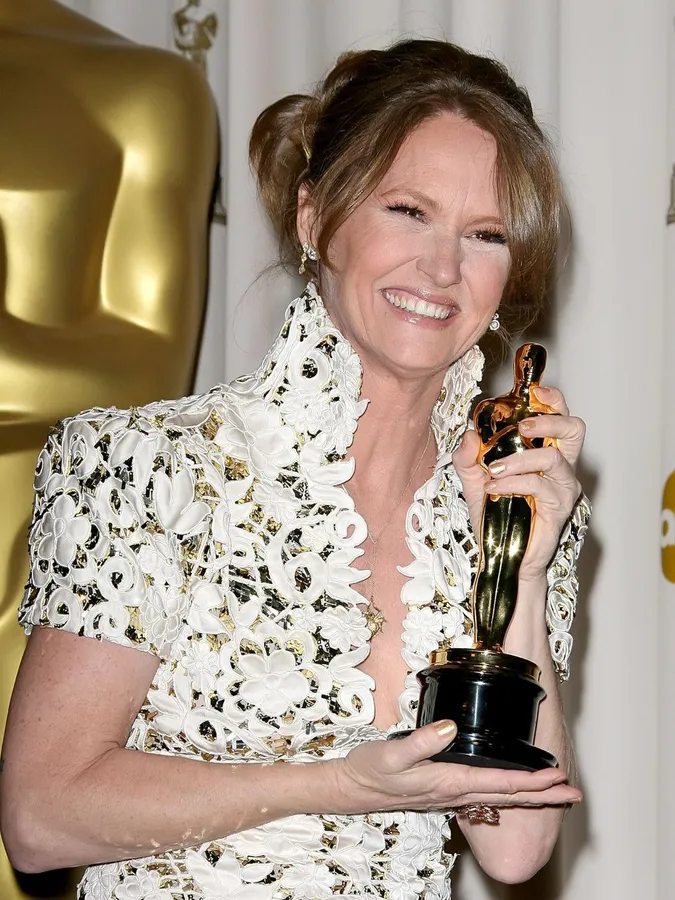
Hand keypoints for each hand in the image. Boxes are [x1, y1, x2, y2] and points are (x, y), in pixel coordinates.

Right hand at [327, 721, 581, 815]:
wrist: (352, 789)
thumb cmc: (371, 771)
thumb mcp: (392, 753)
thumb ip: (422, 741)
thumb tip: (452, 726)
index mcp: (450, 782)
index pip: (500, 783)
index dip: (531, 780)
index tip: (557, 776)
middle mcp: (456, 792)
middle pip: (508, 796)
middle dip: (543, 794)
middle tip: (573, 791)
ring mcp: (452, 794)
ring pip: (500, 797)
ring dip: (531, 795)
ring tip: (556, 792)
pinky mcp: (445, 789)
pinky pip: (487, 794)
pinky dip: (509, 791)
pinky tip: (514, 787)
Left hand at [453, 386, 584, 582]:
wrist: (501, 554)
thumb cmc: (495, 516)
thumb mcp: (473, 481)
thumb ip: (468, 458)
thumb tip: (470, 435)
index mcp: (543, 452)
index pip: (559, 416)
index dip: (552, 399)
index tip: (534, 390)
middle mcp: (559, 466)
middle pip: (574, 429)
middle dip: (549, 420)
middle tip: (521, 427)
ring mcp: (562, 487)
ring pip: (555, 458)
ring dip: (520, 459)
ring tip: (494, 469)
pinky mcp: (559, 508)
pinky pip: (540, 486)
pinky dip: (514, 483)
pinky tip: (495, 488)